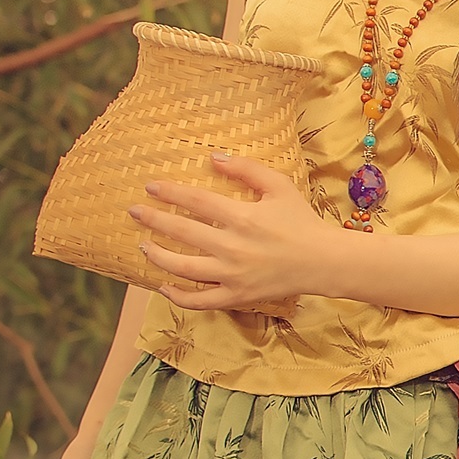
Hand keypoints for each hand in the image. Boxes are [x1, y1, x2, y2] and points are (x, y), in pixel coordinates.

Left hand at [130, 152, 343, 310]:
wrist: (324, 262)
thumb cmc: (301, 221)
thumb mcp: (280, 187)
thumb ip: (247, 170)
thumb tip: (213, 158)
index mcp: (243, 218)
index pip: (195, 202)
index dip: (169, 192)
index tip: (150, 187)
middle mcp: (233, 247)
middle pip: (181, 232)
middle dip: (153, 220)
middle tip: (134, 212)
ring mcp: (232, 275)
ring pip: (182, 268)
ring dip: (158, 256)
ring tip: (144, 246)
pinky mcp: (237, 296)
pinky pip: (200, 301)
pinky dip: (178, 296)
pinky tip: (163, 287)